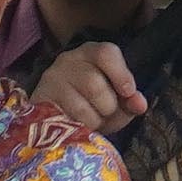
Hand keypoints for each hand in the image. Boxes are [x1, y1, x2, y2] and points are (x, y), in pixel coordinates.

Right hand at [31, 40, 146, 131]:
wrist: (55, 113)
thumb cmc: (91, 102)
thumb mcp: (115, 99)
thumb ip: (130, 101)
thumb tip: (140, 104)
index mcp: (91, 53)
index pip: (106, 53)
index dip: (121, 74)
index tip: (129, 92)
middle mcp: (69, 60)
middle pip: (95, 84)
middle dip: (107, 107)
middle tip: (106, 113)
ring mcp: (52, 79)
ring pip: (81, 107)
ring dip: (94, 121)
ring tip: (92, 121)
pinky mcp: (41, 99)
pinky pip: (66, 120)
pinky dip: (79, 128)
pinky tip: (78, 126)